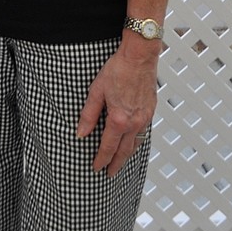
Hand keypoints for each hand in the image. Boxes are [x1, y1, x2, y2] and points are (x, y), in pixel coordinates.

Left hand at [76, 44, 157, 176]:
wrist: (139, 57)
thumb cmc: (118, 69)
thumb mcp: (96, 90)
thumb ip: (88, 114)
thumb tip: (81, 133)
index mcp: (119, 119)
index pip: (108, 147)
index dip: (101, 159)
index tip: (96, 168)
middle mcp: (134, 122)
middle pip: (124, 151)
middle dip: (116, 164)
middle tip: (109, 173)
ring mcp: (145, 118)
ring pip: (136, 144)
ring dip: (127, 155)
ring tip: (120, 161)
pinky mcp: (150, 111)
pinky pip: (143, 132)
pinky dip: (136, 142)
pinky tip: (132, 141)